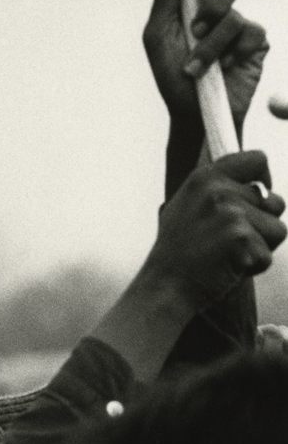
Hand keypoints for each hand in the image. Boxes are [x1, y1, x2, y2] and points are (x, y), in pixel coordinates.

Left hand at [143, 0, 267, 131]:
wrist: (193, 112)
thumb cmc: (171, 74)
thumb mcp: (158, 36)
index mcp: (191, 0)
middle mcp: (217, 8)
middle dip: (211, 5)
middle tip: (195, 28)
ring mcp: (238, 25)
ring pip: (234, 15)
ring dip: (211, 44)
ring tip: (198, 66)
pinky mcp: (256, 44)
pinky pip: (252, 33)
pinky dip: (233, 52)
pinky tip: (225, 67)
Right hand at [145, 152, 285, 311]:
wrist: (166, 283)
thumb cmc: (180, 249)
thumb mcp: (189, 204)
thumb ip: (219, 190)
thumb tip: (259, 186)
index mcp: (206, 176)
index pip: (257, 159)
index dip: (265, 178)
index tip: (264, 192)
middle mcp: (220, 189)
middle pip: (275, 203)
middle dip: (262, 225)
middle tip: (231, 240)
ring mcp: (232, 213)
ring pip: (278, 229)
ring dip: (261, 246)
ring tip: (229, 253)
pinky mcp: (243, 239)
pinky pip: (268, 255)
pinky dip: (253, 266)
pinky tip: (227, 267)